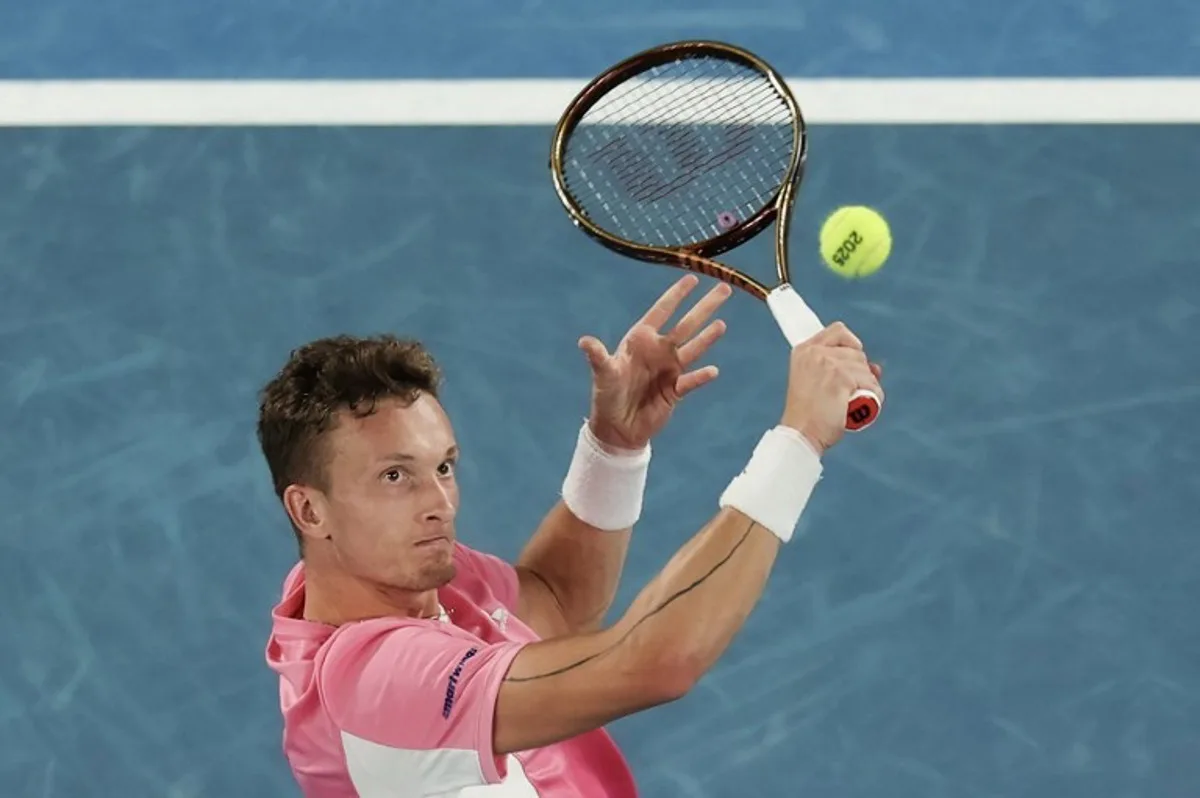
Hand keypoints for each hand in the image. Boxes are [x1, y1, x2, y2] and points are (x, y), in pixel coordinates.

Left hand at [579, 274, 731, 450]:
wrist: (617, 428)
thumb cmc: (607, 395)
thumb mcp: (603, 374)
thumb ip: (598, 357)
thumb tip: (584, 341)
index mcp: (641, 340)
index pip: (662, 311)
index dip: (677, 294)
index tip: (693, 277)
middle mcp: (658, 351)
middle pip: (686, 324)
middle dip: (704, 307)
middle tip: (723, 289)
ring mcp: (669, 370)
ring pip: (694, 349)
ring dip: (708, 337)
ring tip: (722, 324)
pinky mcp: (675, 391)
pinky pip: (691, 381)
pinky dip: (700, 377)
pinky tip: (712, 371)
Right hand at [779, 322, 883, 454]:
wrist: (801, 434)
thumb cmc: (809, 415)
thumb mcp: (816, 382)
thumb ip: (839, 368)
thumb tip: (875, 367)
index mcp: (804, 351)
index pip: (838, 331)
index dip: (851, 344)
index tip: (852, 363)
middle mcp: (815, 352)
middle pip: (857, 352)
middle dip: (860, 372)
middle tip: (848, 393)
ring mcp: (828, 363)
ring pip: (865, 369)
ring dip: (866, 387)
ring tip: (851, 404)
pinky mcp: (841, 378)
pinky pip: (870, 383)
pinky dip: (872, 396)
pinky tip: (860, 408)